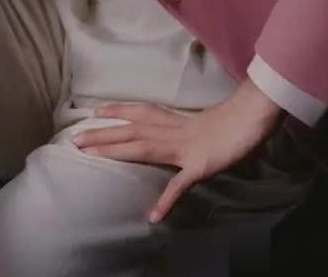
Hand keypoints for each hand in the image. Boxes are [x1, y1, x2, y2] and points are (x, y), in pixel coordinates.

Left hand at [71, 76, 284, 223]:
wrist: (252, 118)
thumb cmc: (231, 119)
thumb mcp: (202, 122)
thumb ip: (185, 128)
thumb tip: (174, 132)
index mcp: (174, 120)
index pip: (139, 112)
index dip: (116, 111)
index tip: (93, 112)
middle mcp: (173, 130)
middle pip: (131, 131)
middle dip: (103, 134)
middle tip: (75, 139)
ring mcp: (184, 148)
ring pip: (144, 148)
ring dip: (116, 152)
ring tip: (91, 156)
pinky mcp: (199, 166)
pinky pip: (180, 185)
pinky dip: (167, 199)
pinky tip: (153, 216)